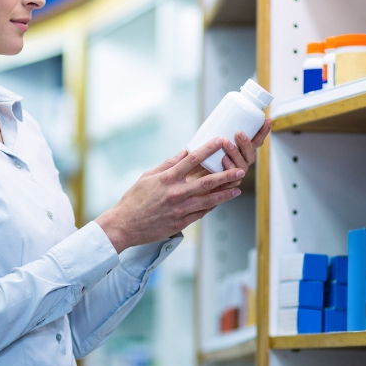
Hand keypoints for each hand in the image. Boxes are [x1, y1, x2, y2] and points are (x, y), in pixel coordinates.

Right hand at [96, 138, 244, 253]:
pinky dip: (212, 207)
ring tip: (237, 189)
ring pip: (208, 200)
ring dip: (224, 194)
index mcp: (167, 178)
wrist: (125, 225)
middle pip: (206, 182)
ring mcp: (179, 209)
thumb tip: (183, 152)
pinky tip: (220, 202)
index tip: (220, 141)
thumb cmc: (134, 199)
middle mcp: (176, 193)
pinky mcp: (180, 223)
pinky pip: (201, 213)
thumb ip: (167, 165)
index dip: (208, 149)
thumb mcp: (147, 177)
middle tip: (240, 170)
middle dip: (226, 175)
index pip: (192, 159)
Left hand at [186, 118, 272, 191]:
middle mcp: (241, 163)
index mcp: (241, 152)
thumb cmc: (202, 158)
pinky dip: (229, 168)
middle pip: (251, 154)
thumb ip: (214, 132)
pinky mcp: (228, 184)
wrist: (193, 179)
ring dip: (236, 153)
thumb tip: (217, 114)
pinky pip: (232, 178)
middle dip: (246, 143)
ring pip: (242, 165)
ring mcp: (236, 174)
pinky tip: (224, 160)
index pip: (256, 142)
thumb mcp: (209, 142)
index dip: (263, 132)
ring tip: (226, 143)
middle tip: (239, 133)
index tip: (267, 120)